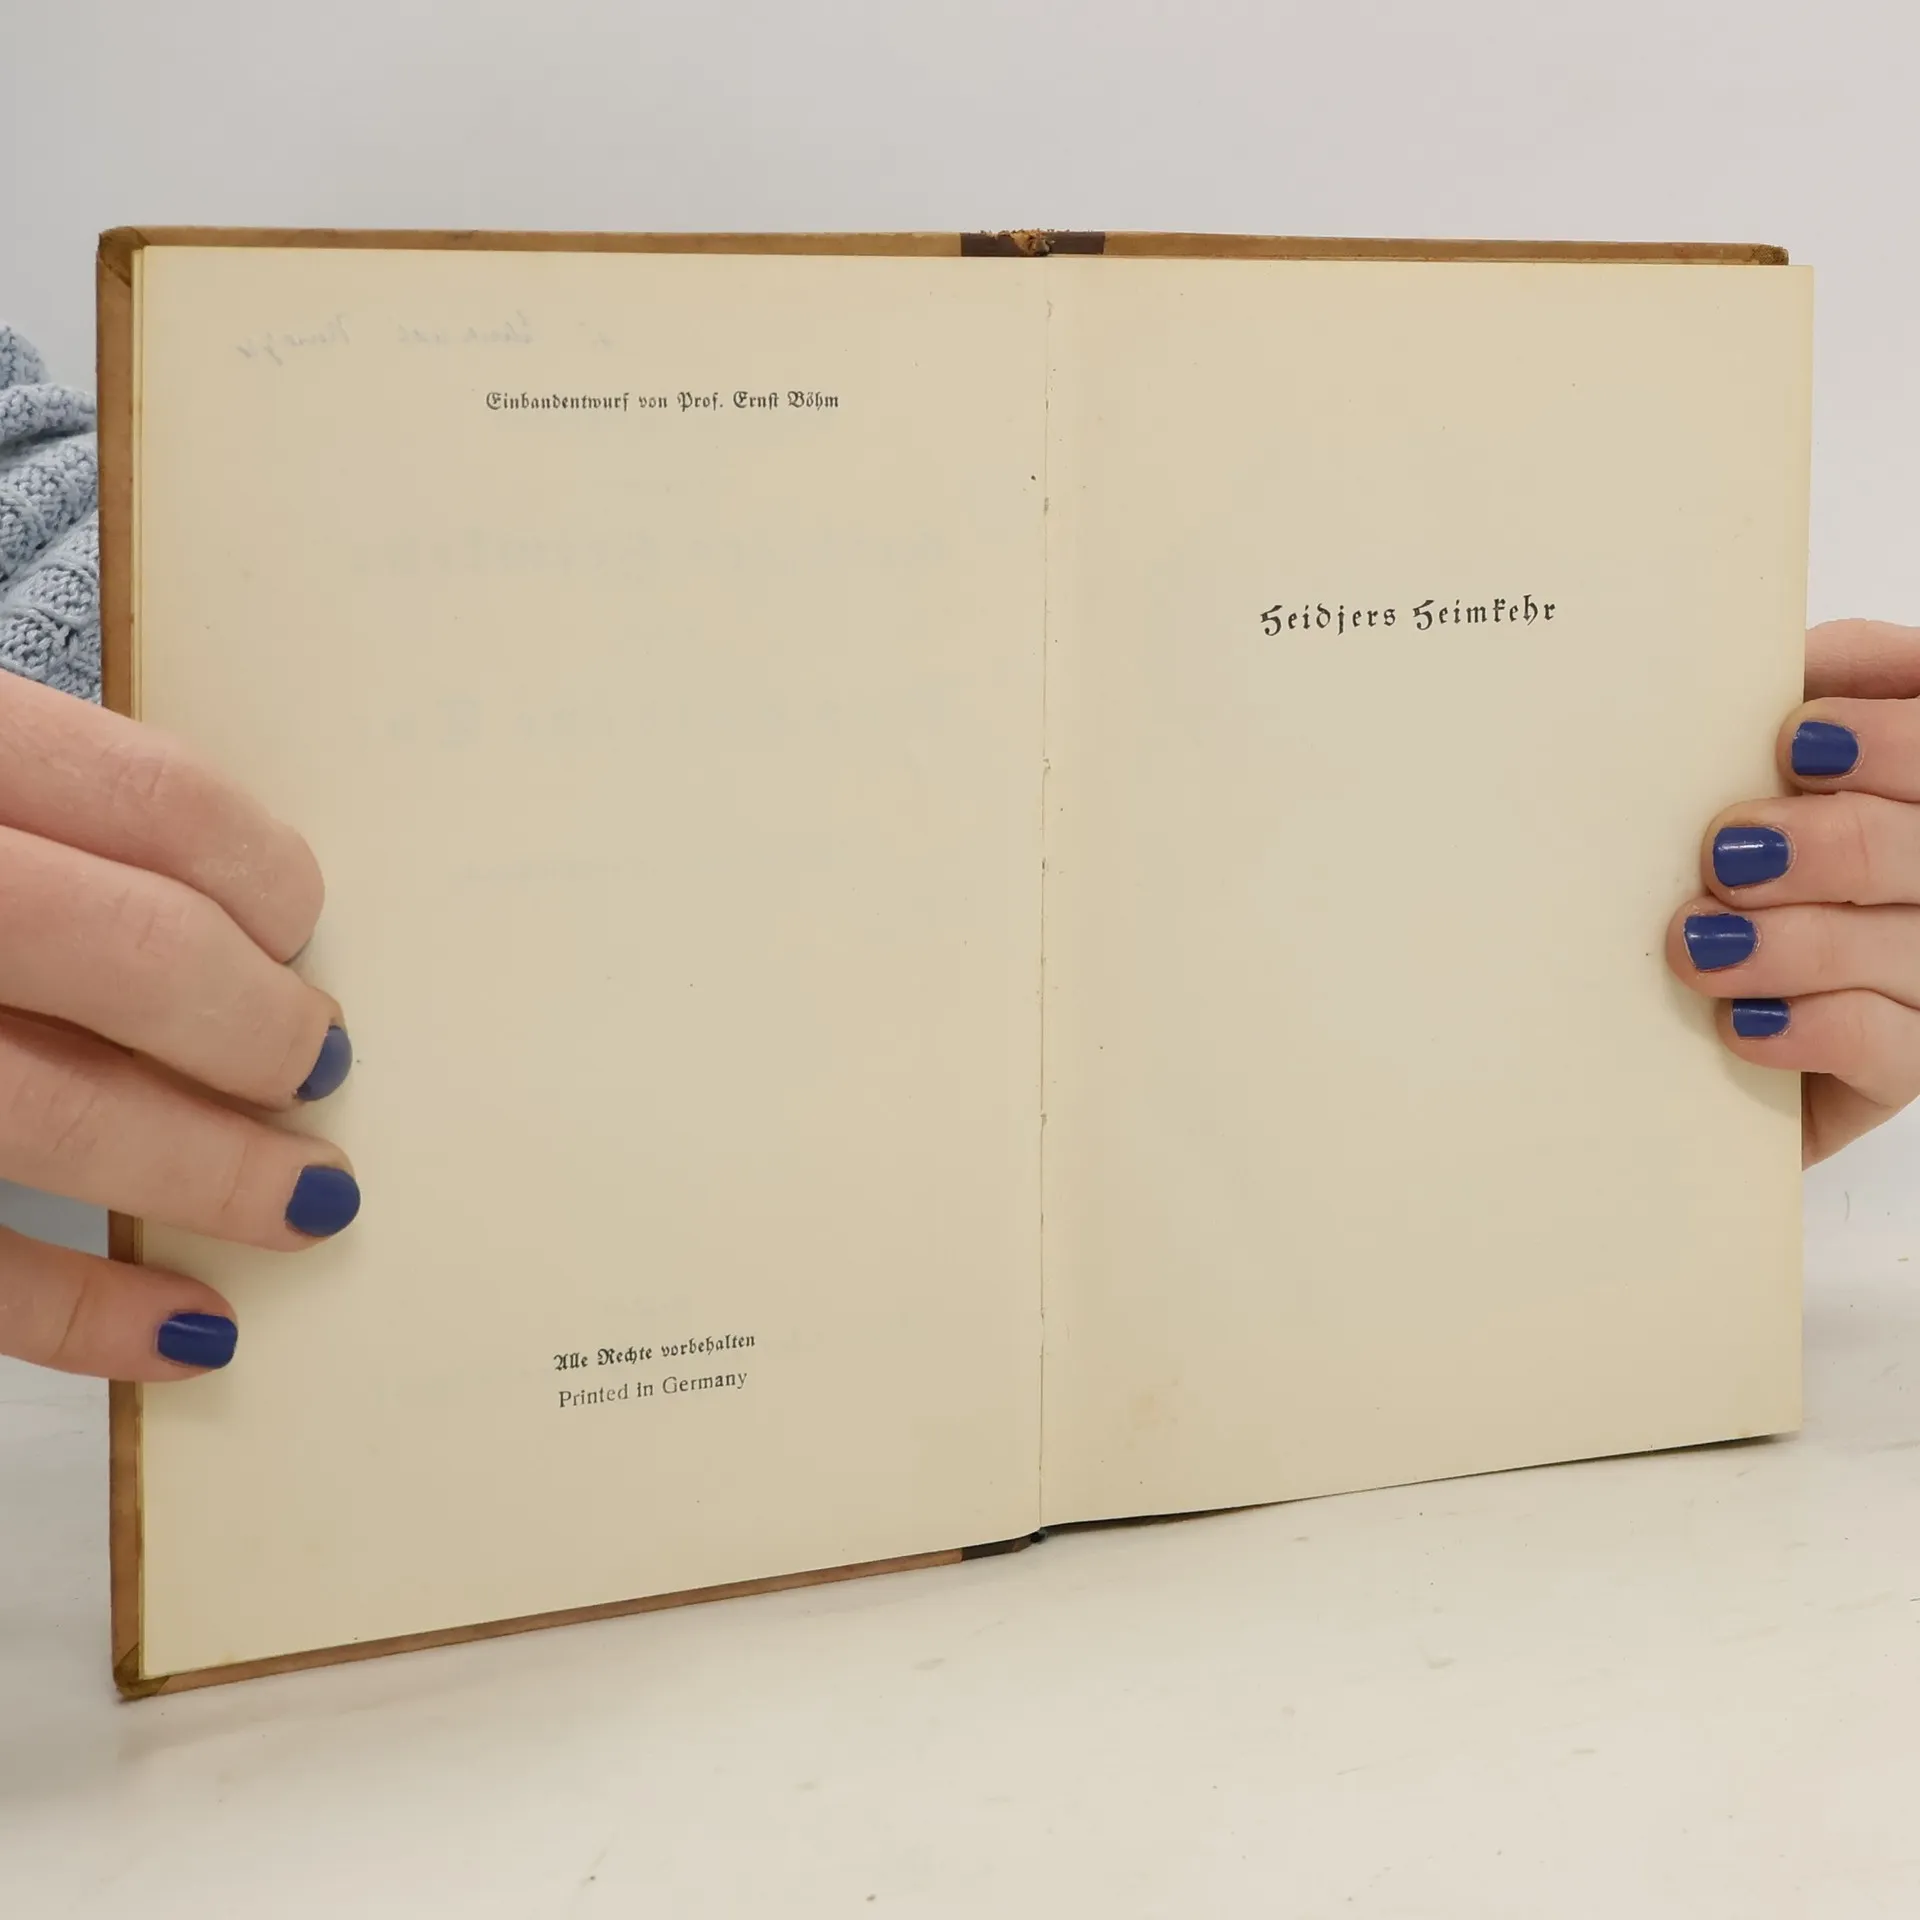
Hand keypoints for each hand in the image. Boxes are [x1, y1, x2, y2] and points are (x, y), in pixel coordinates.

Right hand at [0, 672, 356, 1379]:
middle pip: (135, 959)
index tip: (301, 927)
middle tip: (318, 1063)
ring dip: (213, 1173)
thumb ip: (24, 802)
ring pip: (55, 1114)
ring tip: (308, 1201)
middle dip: (259, 1030)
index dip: (268, 878)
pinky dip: (79, 1312)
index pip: (159, 805)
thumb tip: (223, 916)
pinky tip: (184, 1332)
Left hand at [1671, 619, 1919, 1165]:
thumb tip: (1785, 665)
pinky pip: (1889, 1048)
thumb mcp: (1758, 778)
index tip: (1798, 743)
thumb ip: (1797, 707)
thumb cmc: (1731, 875)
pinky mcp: (1901, 1070)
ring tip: (1699, 943)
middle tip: (1727, 851)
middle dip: (1829, 842)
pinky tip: (1741, 1022)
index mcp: (1919, 790)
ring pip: (1908, 947)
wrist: (1685, 1027)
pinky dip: (1809, 1027)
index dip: (1890, 738)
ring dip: (1791, 943)